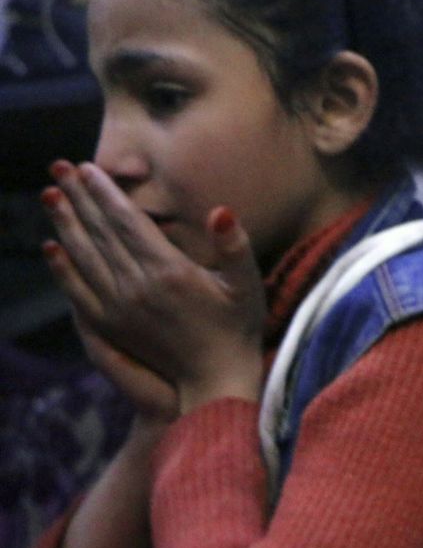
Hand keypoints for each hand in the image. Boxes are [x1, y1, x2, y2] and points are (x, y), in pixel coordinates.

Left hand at [41, 160, 267, 412]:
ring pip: (84, 257)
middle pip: (99, 233)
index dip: (105, 193)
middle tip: (59, 167)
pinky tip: (52, 248)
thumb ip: (235, 246)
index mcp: (169, 271)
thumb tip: (220, 211)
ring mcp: (118, 309)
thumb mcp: (248, 285)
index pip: (127, 222)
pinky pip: (78, 291)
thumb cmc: (237, 328)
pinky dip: (62, 267)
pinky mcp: (110, 327)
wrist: (214, 381)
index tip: (87, 168)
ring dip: (65, 224)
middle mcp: (136, 287)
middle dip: (78, 198)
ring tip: (50, 195)